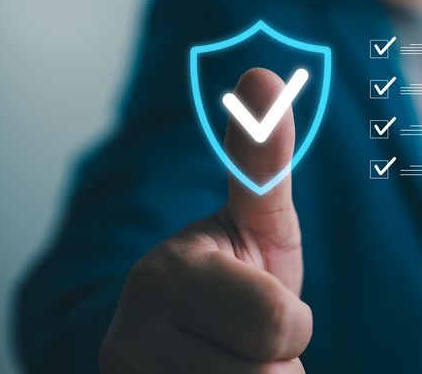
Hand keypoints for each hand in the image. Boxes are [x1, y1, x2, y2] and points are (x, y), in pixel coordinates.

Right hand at [99, 68, 310, 373]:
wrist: (183, 338)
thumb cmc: (232, 272)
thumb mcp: (255, 218)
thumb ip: (262, 159)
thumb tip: (262, 76)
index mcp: (166, 276)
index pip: (279, 324)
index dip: (291, 322)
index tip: (265, 305)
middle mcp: (130, 340)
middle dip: (275, 359)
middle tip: (247, 340)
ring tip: (232, 362)